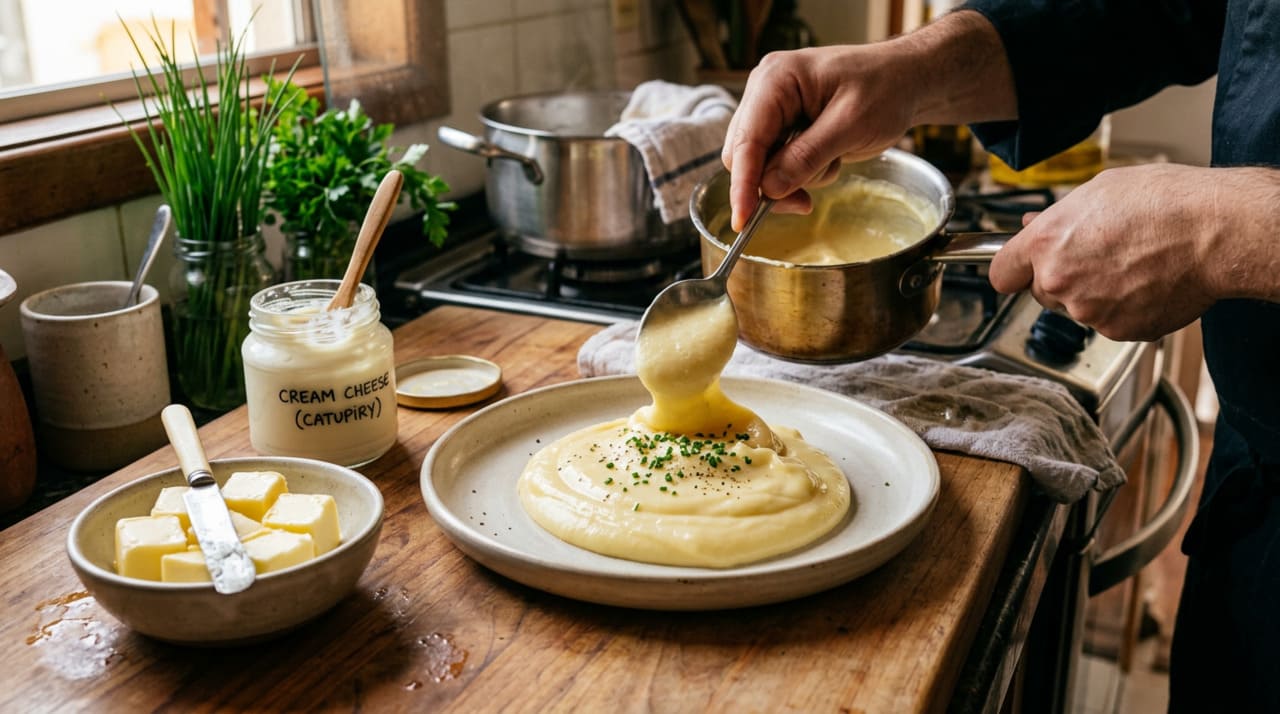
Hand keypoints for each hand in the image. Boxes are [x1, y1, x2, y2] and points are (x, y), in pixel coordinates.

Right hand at [720, 10, 1015, 230]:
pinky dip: (803, 173)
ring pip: (761, 165)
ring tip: (834, 160)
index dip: (743, 183)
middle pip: (744, 155)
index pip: (746, 140)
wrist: (906, 81)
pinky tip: (831, 157)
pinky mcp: (785, 128)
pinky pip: (778, 165)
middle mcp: (766, 93)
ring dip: (795, 177)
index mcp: (776, 80)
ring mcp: (774, 111)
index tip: (743, 219)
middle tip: (804, 202)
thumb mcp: (851, 124)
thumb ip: (808, 156)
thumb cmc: (886, 88)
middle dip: (773, 183)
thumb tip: (770, 188)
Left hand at [988, 163, 1279, 340]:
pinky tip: (1146, 282)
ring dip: (1094, 293)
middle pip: (1041, 292)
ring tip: (1131, 263)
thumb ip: (1056, 217)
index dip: (1013, 269)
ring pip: (1077, 309)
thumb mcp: (1098, 191)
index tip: (1020, 269)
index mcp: (1046, 244)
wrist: (1216, 231)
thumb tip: (1032, 225)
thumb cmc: (1164, 202)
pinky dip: (1123, 308)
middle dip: (1060, 278)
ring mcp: (1089, 312)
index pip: (1001, 274)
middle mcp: (1059, 282)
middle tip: (1097, 254)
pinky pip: (1109, 323)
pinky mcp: (1119, 331)